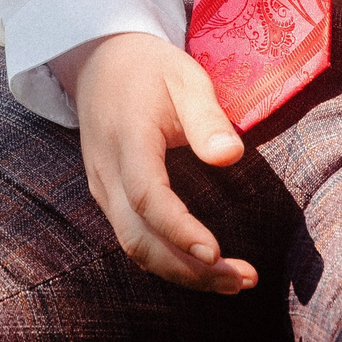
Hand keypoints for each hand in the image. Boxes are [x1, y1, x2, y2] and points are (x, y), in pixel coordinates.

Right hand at [57, 33, 256, 294]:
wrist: (99, 60)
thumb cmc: (151, 69)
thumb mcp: (185, 77)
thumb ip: (207, 117)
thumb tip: (231, 156)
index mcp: (128, 138)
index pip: (147, 196)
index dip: (178, 230)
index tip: (216, 252)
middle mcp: (108, 171)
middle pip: (138, 238)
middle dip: (189, 269)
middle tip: (242, 280)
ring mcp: (103, 188)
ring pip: (134, 246)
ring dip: (182, 272)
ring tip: (233, 280)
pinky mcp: (109, 197)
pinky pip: (133, 238)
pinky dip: (168, 260)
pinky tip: (204, 264)